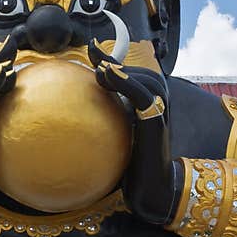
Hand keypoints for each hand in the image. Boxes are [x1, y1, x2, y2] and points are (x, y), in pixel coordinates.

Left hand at [89, 39, 175, 224]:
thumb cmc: (132, 168)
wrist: (152, 190)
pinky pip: (143, 96)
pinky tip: (107, 75)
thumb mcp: (116, 139)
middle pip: (144, 74)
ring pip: (147, 81)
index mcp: (149, 109)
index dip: (114, 59)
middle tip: (95, 59)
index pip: (135, 76)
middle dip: (119, 63)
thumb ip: (106, 120)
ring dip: (122, 71)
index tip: (92, 47)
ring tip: (100, 69)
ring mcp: (160, 114)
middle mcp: (158, 108)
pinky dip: (127, 82)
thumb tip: (76, 109)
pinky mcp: (156, 122)